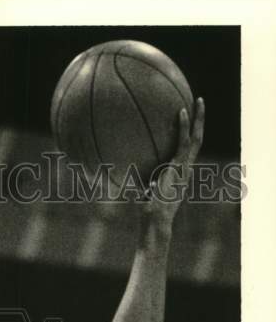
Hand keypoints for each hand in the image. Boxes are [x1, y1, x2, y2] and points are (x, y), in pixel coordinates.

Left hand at [141, 97, 204, 230]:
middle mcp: (186, 168)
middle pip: (197, 140)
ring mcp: (185, 167)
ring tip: (199, 100)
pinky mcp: (180, 167)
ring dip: (200, 118)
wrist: (155, 222)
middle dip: (200, 121)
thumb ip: (138, 179)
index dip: (189, 135)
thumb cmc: (145, 212)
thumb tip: (121, 169)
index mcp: (179, 173)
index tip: (187, 120)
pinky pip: (184, 142)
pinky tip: (181, 111)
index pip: (187, 150)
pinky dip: (184, 126)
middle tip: (200, 102)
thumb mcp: (142, 191)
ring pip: (197, 137)